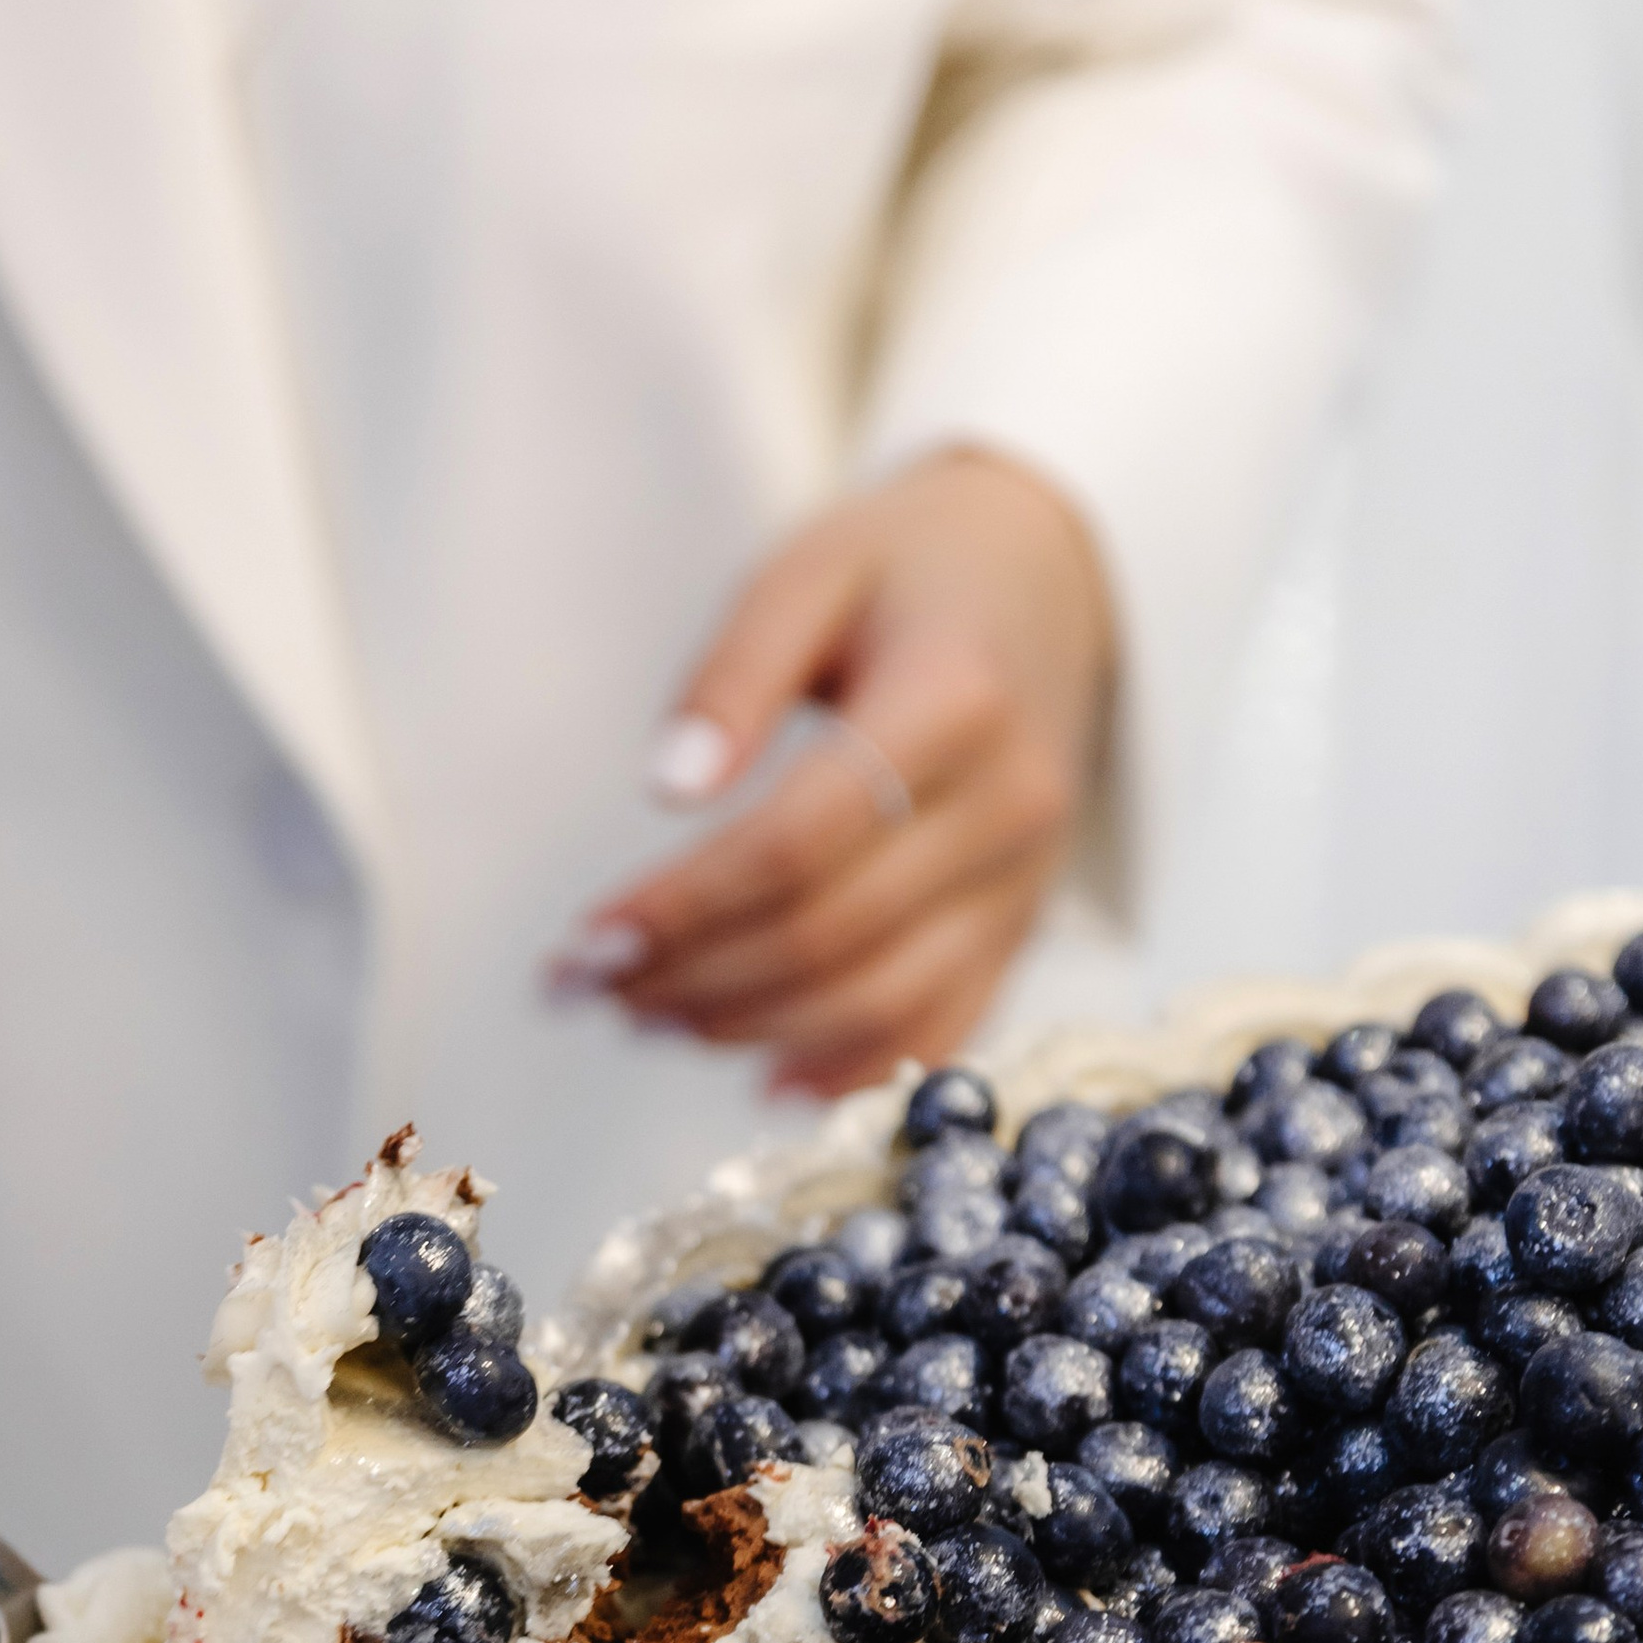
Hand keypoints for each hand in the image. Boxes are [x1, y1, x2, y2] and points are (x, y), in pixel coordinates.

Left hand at [549, 450, 1111, 1099]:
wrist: (1054, 577)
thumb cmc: (909, 565)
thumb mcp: (812, 568)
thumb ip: (734, 672)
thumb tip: (667, 792)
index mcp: (954, 700)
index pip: (798, 841)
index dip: (684, 905)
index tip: (587, 938)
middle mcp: (1007, 803)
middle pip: (831, 934)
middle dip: (694, 977)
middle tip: (591, 984)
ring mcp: (1026, 876)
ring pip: (880, 997)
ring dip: (750, 1027)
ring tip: (648, 1014)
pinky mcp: (1024, 922)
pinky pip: (942, 1026)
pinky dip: (849, 1069)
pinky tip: (760, 1077)